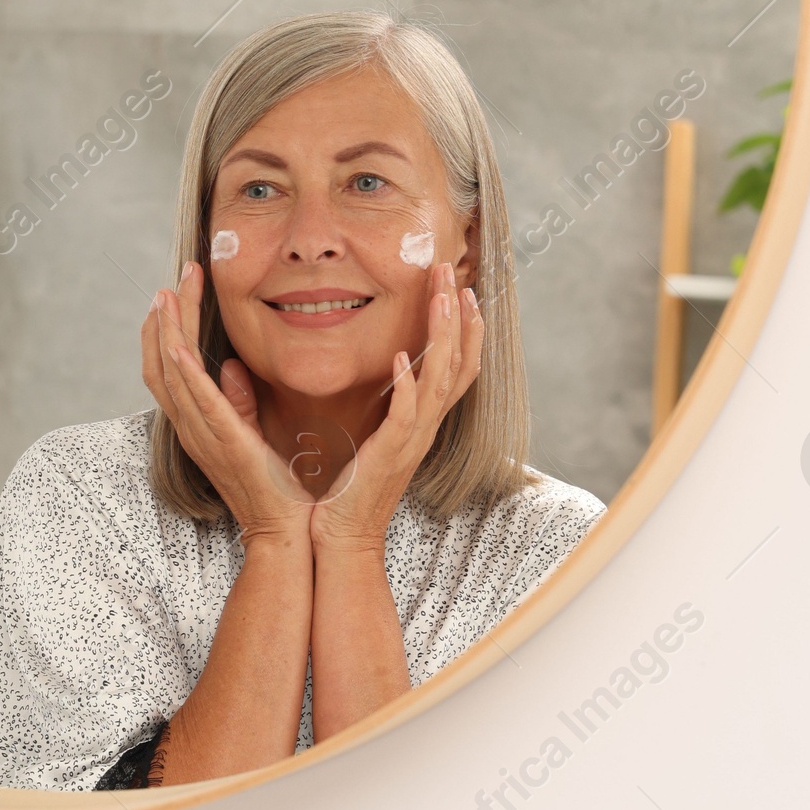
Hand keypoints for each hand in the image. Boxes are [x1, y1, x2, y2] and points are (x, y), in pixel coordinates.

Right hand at [141, 260, 312, 544]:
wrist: (285, 530)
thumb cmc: (273, 489)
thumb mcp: (253, 436)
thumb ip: (238, 402)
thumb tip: (231, 367)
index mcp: (197, 425)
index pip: (169, 370)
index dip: (165, 330)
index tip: (177, 293)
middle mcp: (191, 428)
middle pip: (161, 364)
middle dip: (164, 318)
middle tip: (175, 278)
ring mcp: (203, 435)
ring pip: (171, 374)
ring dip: (166, 330)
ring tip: (169, 291)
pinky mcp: (224, 440)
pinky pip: (195, 398)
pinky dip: (181, 367)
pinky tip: (175, 338)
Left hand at [309, 266, 482, 556]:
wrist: (344, 537)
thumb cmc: (353, 490)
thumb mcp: (377, 437)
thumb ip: (389, 405)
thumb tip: (392, 369)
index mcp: (424, 423)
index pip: (458, 369)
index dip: (466, 330)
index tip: (461, 290)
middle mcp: (426, 429)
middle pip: (459, 364)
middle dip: (458, 316)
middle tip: (450, 273)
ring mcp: (411, 441)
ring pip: (439, 381)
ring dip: (441, 337)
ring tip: (442, 297)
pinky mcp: (388, 455)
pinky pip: (404, 416)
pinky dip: (405, 386)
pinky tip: (398, 358)